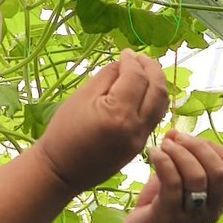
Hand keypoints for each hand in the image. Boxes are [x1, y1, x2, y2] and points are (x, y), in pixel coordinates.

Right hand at [35, 50, 168, 194]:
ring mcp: (141, 139)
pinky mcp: (140, 146)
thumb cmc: (64, 132)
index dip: (132, 61)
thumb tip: (124, 64)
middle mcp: (136, 127)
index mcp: (119, 114)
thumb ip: (107, 77)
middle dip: (152, 68)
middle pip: (158, 90)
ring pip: (161, 104)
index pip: (136, 77)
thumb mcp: (82, 97)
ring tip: (144, 71)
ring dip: (157, 83)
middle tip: (140, 58)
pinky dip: (154, 99)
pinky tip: (142, 91)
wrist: (61, 170)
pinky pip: (155, 117)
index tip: (125, 52)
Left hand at [116, 130, 222, 222]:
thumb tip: (175, 133)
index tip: (187, 139)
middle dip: (196, 147)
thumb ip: (182, 158)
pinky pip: (173, 183)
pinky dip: (163, 162)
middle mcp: (213, 208)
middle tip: (174, 140)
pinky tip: (153, 154)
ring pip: (197, 176)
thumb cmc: (164, 208)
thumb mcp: (178, 180)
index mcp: (221, 197)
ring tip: (161, 147)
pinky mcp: (170, 217)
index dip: (209, 145)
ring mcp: (193, 216)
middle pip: (218, 170)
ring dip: (179, 154)